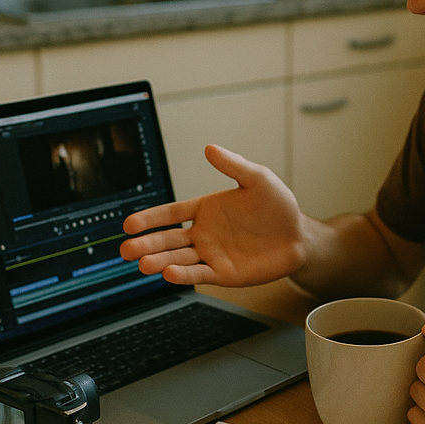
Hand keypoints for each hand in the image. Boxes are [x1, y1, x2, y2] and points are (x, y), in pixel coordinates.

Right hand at [119, 144, 307, 285]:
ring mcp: (211, 254)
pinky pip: (199, 274)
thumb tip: (210, 148)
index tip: (130, 224)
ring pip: (179, 258)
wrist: (298, 236)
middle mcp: (203, 233)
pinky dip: (183, 275)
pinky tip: (168, 273)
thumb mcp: (258, 179)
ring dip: (159, 260)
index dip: (150, 218)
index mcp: (205, 209)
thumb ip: (233, 165)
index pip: (171, 213)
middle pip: (168, 239)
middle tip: (126, 248)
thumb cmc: (278, 207)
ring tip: (142, 263)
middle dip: (147, 243)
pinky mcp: (223, 273)